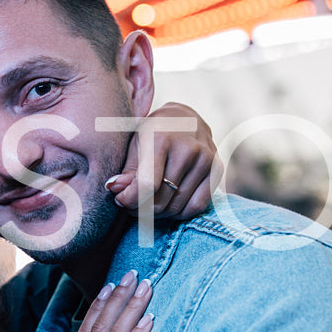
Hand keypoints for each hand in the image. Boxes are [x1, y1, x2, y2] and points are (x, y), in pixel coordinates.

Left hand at [108, 103, 219, 219]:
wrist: (186, 118)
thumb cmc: (154, 132)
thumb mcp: (136, 144)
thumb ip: (127, 170)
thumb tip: (114, 189)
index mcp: (162, 137)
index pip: (147, 184)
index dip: (130, 199)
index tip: (120, 200)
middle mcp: (188, 148)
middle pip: (161, 199)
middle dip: (140, 208)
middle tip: (131, 204)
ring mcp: (206, 159)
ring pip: (177, 206)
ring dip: (158, 213)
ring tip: (146, 204)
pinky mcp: (217, 169)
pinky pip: (197, 206)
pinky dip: (179, 213)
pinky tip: (168, 205)